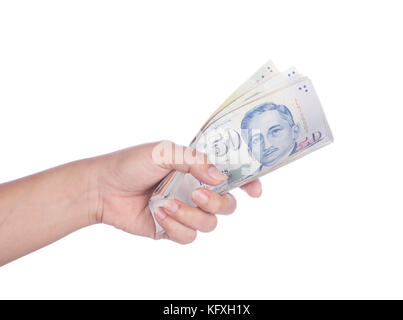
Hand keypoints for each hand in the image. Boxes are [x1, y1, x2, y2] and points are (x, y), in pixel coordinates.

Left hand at [92, 141, 261, 243]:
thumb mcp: (164, 151)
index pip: (232, 176)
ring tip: (165, 204)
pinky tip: (158, 214)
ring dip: (189, 215)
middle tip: (196, 194)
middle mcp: (195, 190)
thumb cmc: (131, 163)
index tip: (254, 191)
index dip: (248, 184)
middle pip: (227, 204)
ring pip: (210, 223)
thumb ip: (195, 161)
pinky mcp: (172, 229)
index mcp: (197, 169)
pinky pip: (189, 236)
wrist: (103, 188)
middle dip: (217, 202)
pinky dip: (175, 226)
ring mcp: (185, 211)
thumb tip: (219, 177)